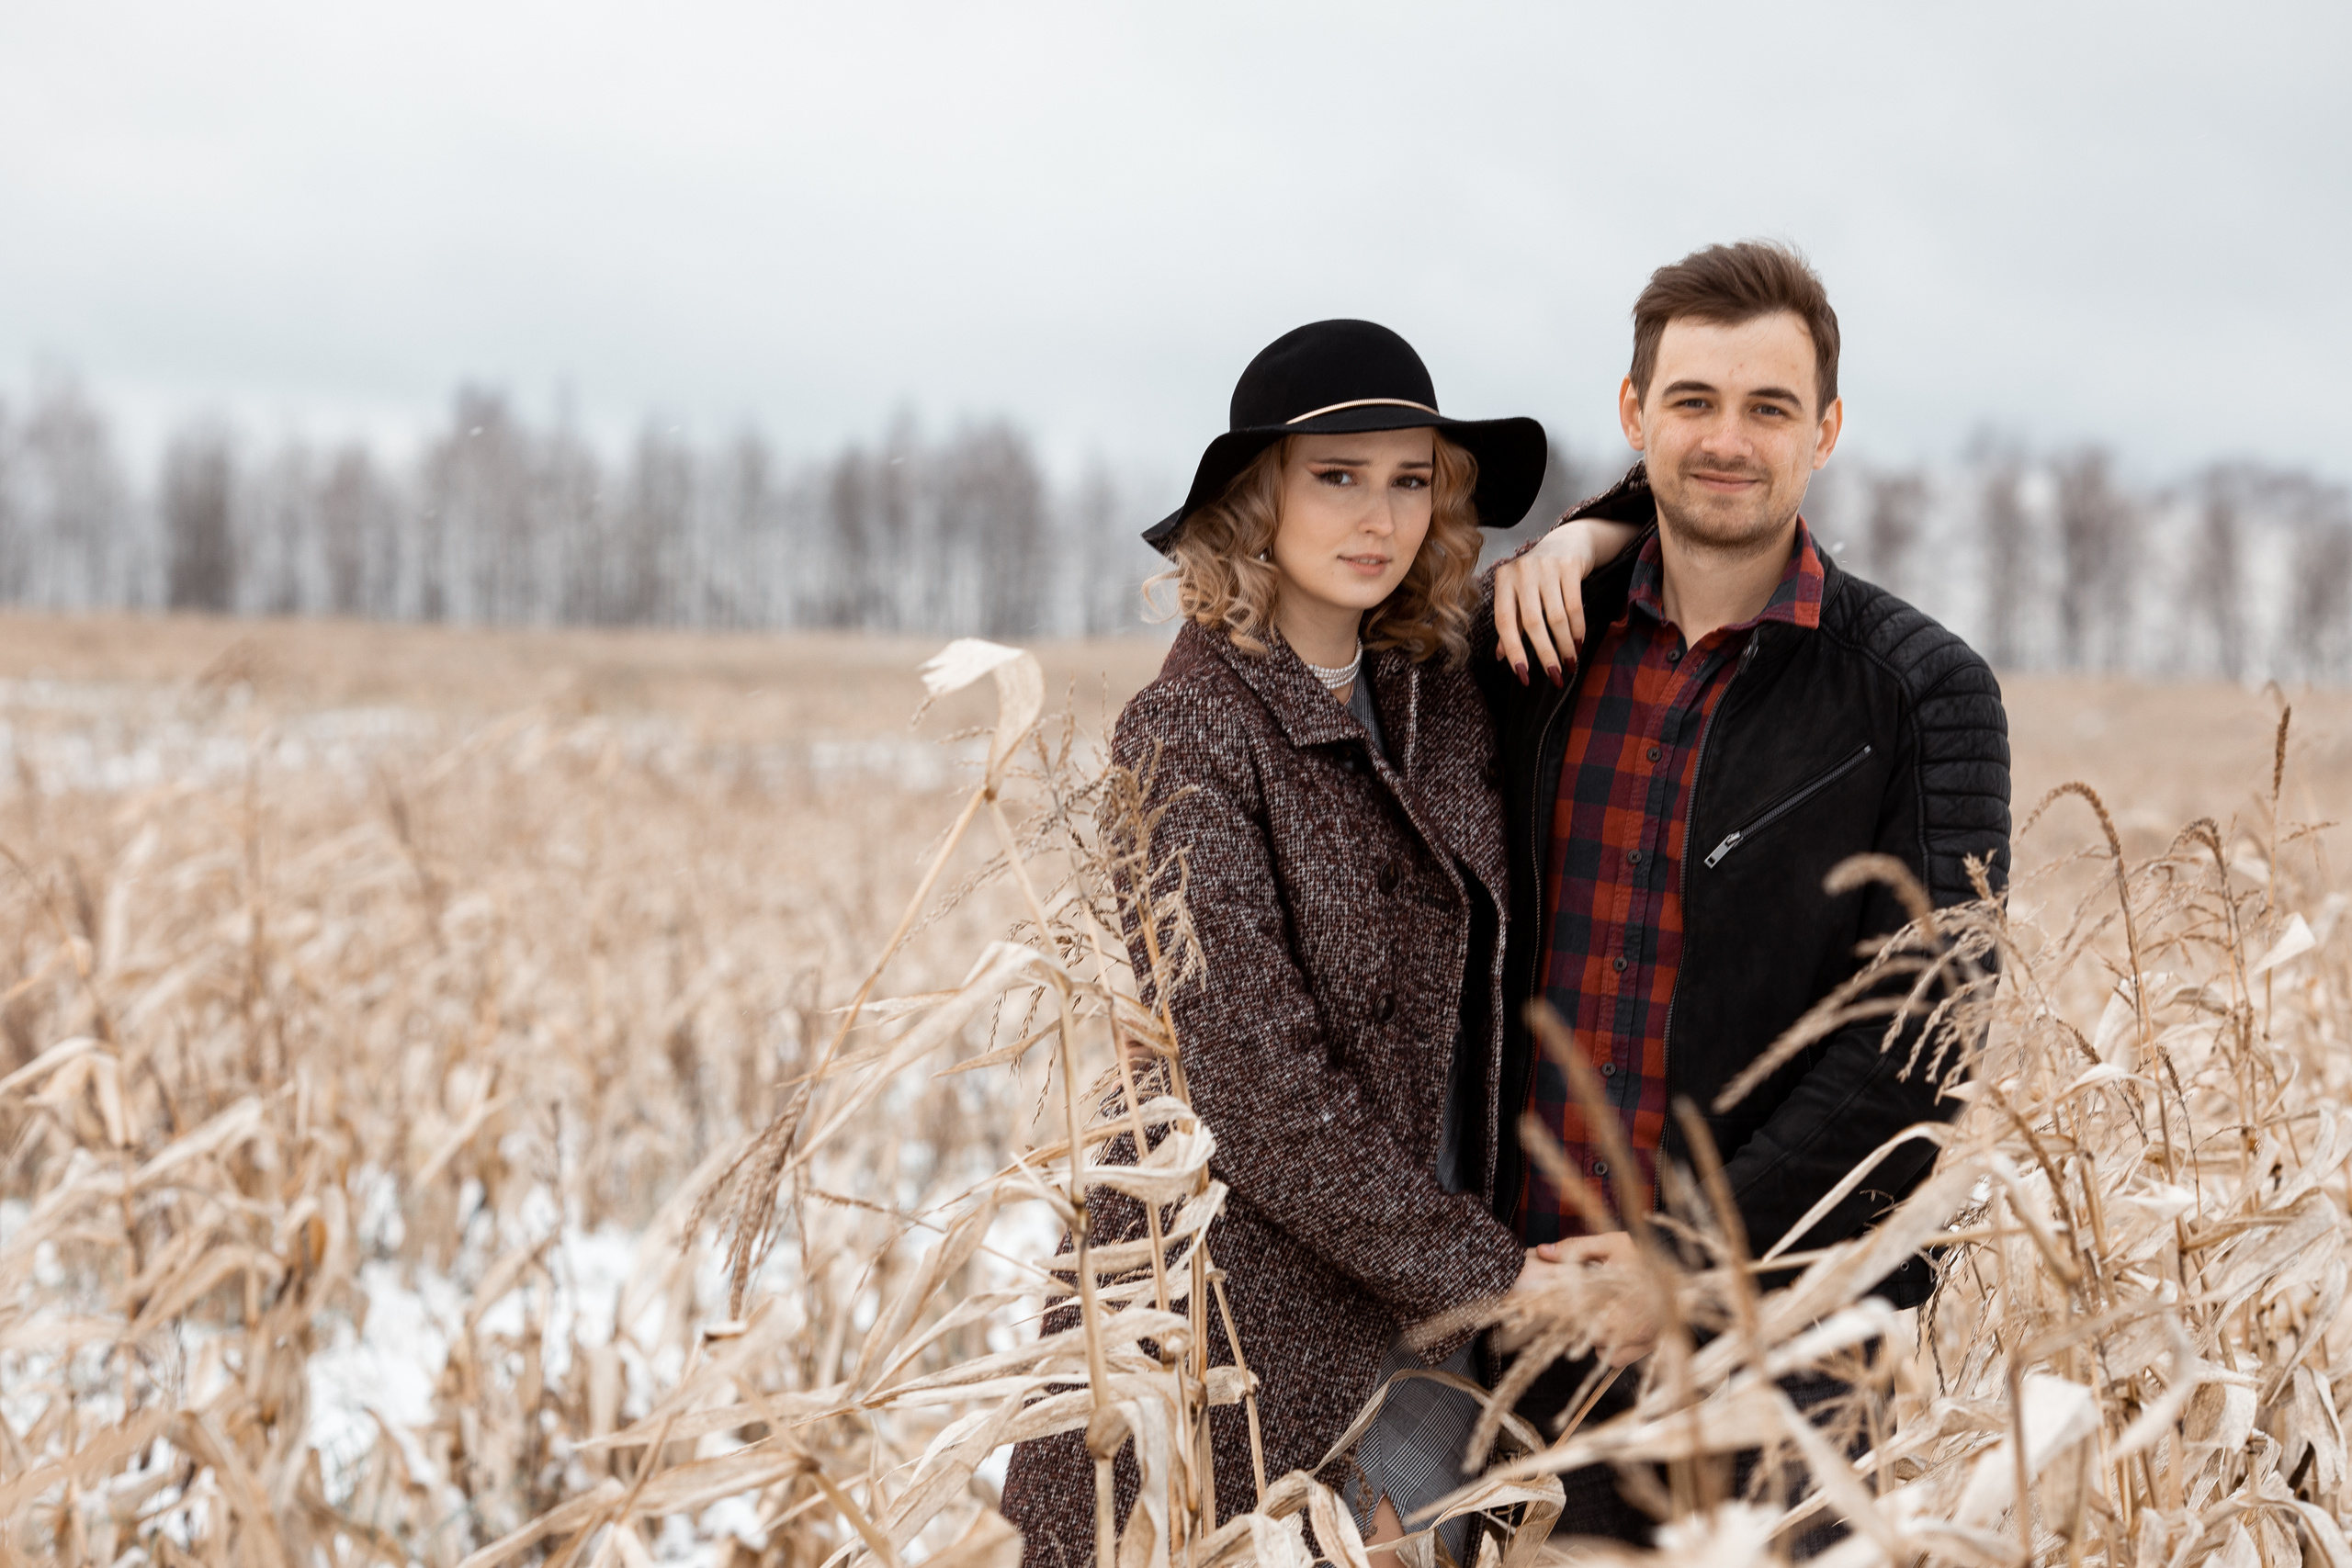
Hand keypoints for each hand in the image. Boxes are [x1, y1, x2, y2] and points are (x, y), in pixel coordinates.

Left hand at [1492, 519, 1639, 686]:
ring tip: (1570, 663)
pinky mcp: (1569, 566)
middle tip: (1554, 676)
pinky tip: (1578, 643)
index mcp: (1503, 580)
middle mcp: (1521, 572)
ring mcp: (1545, 567)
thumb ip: (1511, 624)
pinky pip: (1574, 606)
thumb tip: (1502, 657)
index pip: (1504, 622)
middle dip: (1545, 654)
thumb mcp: (1519, 595)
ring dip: (1565, 645)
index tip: (1523, 676)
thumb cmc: (1537, 576)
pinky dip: (1577, 628)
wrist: (1567, 543)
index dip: (1513, 651)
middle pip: (1532, 623)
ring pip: (1555, 617)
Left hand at [1543, 1230, 1661, 1366]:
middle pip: (1588, 1334)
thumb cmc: (1643, 1256)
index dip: (1568, 1310)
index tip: (1565, 1302)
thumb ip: (1576, 1248)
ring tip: (1600, 1317)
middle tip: (1584, 1308)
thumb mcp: (1611, 1244)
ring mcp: (1643, 1337)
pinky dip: (1610, 1349)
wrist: (1683, 1274)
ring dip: (1595, 1337)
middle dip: (1582, 1322)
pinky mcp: (1649, 1347)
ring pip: (1600, 1349)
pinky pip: (1616, 1359)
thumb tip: (1543, 1250)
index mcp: (1620, 1294)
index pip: (1579, 1314)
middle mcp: (1633, 1321)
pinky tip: (1612, 1330)